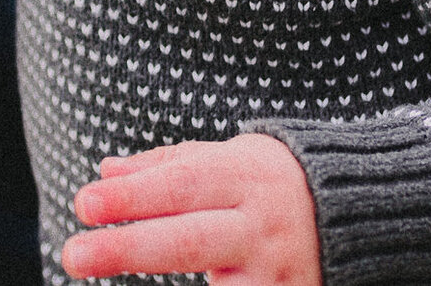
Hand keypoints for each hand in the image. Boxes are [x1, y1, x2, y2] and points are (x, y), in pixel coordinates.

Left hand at [61, 135, 320, 284]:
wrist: (358, 211)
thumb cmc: (270, 181)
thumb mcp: (226, 157)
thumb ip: (166, 164)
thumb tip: (106, 172)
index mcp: (245, 176)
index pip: (180, 184)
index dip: (131, 196)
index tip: (83, 203)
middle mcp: (262, 225)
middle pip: (188, 240)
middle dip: (128, 248)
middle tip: (73, 254)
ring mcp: (276, 271)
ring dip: (163, 283)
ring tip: (101, 269)